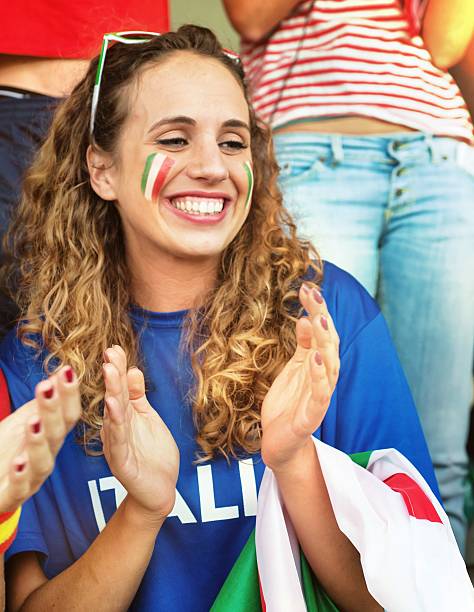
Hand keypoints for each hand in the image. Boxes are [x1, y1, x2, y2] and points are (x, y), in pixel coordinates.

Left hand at [0, 366, 80, 512]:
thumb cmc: (11, 449)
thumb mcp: (28, 417)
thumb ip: (47, 397)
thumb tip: (65, 370)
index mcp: (52, 436)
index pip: (67, 414)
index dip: (68, 394)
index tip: (66, 371)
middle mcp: (47, 455)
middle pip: (56, 434)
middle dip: (53, 410)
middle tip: (48, 388)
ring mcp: (31, 477)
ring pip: (42, 462)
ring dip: (39, 442)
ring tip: (34, 423)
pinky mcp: (11, 495)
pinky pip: (18, 489)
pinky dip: (20, 476)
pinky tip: (18, 462)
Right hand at [101, 346, 178, 521]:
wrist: (159, 491)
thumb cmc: (152, 455)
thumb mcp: (148, 420)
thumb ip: (139, 397)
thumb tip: (133, 370)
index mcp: (124, 417)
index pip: (120, 389)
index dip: (118, 369)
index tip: (115, 348)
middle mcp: (117, 428)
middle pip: (115, 398)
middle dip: (113, 375)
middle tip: (111, 354)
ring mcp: (118, 445)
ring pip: (114, 415)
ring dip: (112, 393)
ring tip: (111, 372)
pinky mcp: (122, 462)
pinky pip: (118, 440)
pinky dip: (116, 422)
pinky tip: (113, 405)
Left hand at [261, 284, 338, 471]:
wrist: (280, 442)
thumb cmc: (288, 404)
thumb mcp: (293, 369)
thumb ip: (302, 346)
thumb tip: (305, 318)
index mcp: (318, 365)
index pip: (322, 332)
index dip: (317, 309)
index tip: (306, 287)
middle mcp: (323, 377)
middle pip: (328, 343)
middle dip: (322, 318)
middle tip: (313, 294)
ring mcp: (319, 396)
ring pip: (329, 366)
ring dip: (324, 342)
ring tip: (317, 319)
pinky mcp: (311, 415)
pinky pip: (319, 394)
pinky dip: (318, 376)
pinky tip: (313, 358)